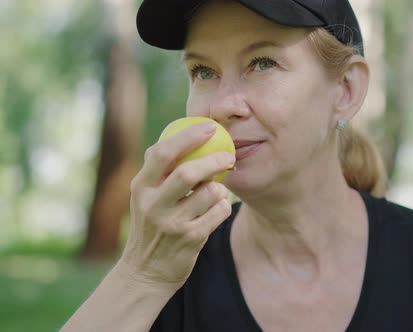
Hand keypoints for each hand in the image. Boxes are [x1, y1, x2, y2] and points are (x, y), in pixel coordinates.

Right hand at [118, 122, 234, 290]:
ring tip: (217, 190)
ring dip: (220, 187)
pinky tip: (218, 207)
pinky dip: (223, 205)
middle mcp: (153, 204)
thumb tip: (182, 135)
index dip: (188, 136)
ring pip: (209, 192)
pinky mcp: (190, 239)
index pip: (163, 153)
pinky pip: (219, 212)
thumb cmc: (151, 223)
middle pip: (188, 172)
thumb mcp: (144, 196)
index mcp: (140, 187)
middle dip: (214, 160)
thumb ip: (159, 170)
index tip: (209, 127)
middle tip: (229, 156)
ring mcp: (172, 223)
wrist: (146, 270)